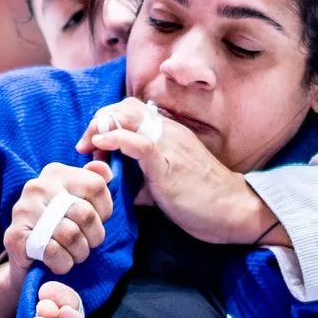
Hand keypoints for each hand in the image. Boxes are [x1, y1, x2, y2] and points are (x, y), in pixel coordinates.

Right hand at [0, 165, 113, 317]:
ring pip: (70, 234)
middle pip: (85, 212)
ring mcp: (22, 210)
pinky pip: (52, 251)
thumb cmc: (59, 231)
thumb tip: (104, 167)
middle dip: (94, 237)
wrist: (27, 264)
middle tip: (87, 245)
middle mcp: (37, 186)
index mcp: (55, 173)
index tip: (97, 222)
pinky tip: (59, 264)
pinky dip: (63, 264)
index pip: (96, 185)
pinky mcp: (14, 236)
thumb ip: (93, 181)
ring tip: (74, 255)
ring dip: (79, 253)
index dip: (105, 211)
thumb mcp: (79, 202)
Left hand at [79, 99, 284, 246]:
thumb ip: (138, 180)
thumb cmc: (201, 200)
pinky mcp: (168, 163)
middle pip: (125, 108)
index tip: (92, 144)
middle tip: (84, 144)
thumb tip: (113, 187)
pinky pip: (139, 142)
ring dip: (102, 126)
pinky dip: (115, 139)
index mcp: (169, 133)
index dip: (107, 121)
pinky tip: (101, 145)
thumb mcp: (164, 184)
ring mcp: (169, 144)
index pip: (132, 112)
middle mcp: (168, 132)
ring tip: (88, 145)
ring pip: (129, 116)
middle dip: (99, 120)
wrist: (232, 210)